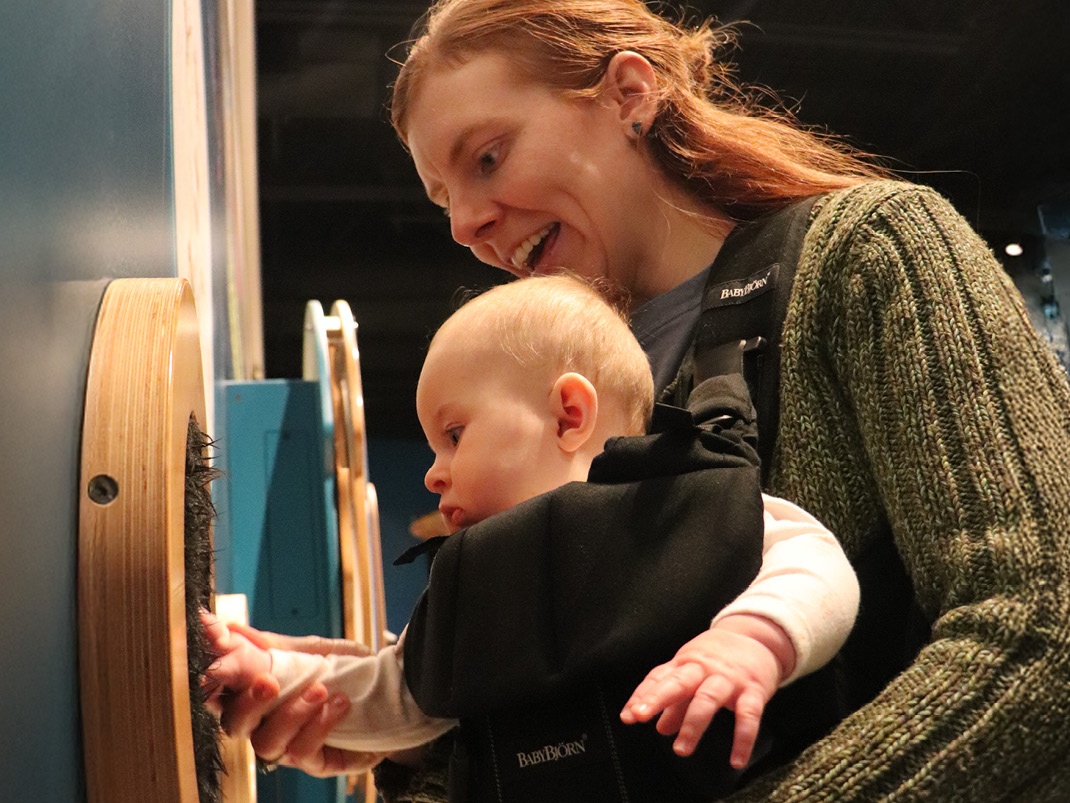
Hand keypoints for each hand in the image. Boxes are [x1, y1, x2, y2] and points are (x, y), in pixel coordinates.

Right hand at [205, 620, 402, 776]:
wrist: (388, 696)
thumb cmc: (345, 674)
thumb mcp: (314, 651)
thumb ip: (275, 645)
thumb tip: (231, 628)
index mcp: (256, 694)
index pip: (219, 689)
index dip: (213, 672)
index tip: (218, 645)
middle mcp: (265, 724)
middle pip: (234, 724)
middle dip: (248, 703)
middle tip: (269, 681)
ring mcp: (288, 746)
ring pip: (266, 744)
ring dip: (291, 715)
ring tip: (320, 690)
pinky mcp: (314, 763)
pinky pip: (303, 753)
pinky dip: (319, 726)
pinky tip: (339, 704)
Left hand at [619, 615, 791, 768]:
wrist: (758, 637)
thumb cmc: (719, 659)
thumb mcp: (694, 672)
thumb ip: (676, 702)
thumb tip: (660, 728)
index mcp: (686, 663)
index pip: (659, 677)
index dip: (642, 695)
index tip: (628, 716)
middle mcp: (705, 668)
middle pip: (678, 681)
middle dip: (658, 698)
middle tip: (640, 716)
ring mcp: (729, 678)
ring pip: (708, 699)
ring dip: (693, 724)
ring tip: (681, 749)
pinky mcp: (754, 689)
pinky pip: (749, 715)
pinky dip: (743, 739)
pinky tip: (736, 760)